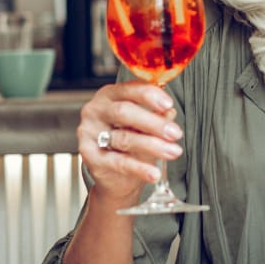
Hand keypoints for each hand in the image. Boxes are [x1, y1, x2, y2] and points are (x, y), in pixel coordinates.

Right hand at [77, 81, 182, 203]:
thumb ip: (157, 115)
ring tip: (173, 152)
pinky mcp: (89, 156)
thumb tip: (169, 112)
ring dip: (153, 146)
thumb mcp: (146, 125)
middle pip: (124, 112)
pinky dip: (139, 168)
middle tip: (175, 133)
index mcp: (109, 95)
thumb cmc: (130, 140)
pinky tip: (154, 173)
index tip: (168, 104)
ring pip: (124, 138)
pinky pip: (118, 162)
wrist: (114, 174)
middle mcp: (95, 111)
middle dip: (154, 123)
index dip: (150, 96)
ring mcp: (89, 133)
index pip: (129, 89)